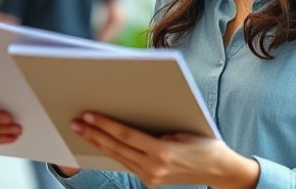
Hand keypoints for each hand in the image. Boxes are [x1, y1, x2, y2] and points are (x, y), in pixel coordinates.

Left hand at [70, 112, 259, 188]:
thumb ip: (158, 128)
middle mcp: (154, 167)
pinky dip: (111, 152)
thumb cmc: (205, 143)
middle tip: (75, 122)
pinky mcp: (150, 181)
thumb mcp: (184, 130)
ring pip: (118, 157)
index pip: (126, 136)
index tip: (88, 115)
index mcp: (163, 152)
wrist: (220, 171)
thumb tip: (132, 116)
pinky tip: (99, 143)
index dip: (105, 125)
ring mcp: (151, 177)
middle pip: (116, 147)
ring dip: (98, 143)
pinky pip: (126, 163)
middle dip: (94, 134)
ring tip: (81, 130)